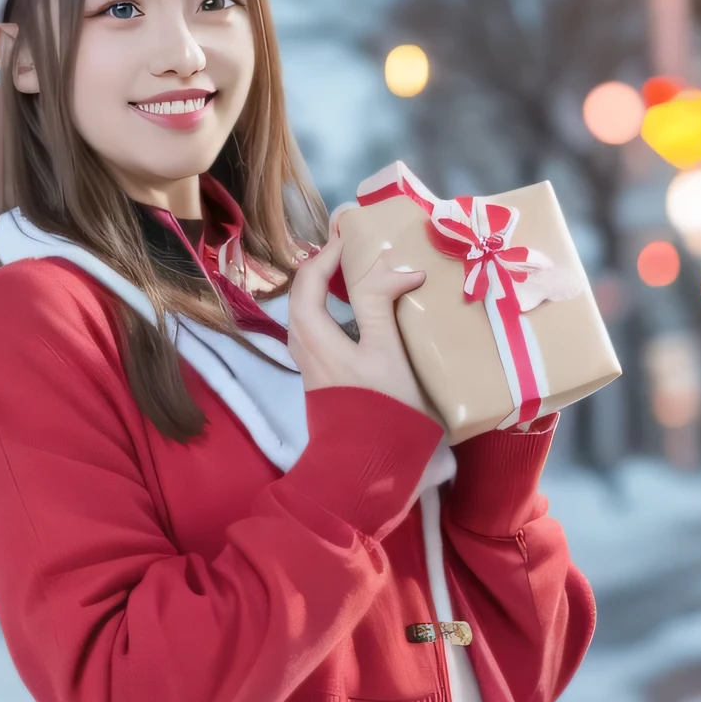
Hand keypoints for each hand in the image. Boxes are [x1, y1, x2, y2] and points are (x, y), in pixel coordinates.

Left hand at [286, 230, 430, 413]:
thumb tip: (397, 266)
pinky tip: (360, 316)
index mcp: (314, 336)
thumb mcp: (386, 350)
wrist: (370, 466)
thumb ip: (381, 302)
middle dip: (323, 269)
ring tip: (355, 278)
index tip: (350, 234)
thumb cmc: (381, 407)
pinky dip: (333, 313)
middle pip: (303, 297)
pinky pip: (320, 333)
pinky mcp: (324, 381)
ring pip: (309, 317)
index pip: (310, 280)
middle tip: (351, 252)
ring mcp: (312, 367)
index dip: (327, 253)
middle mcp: (304, 349)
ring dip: (327, 292)